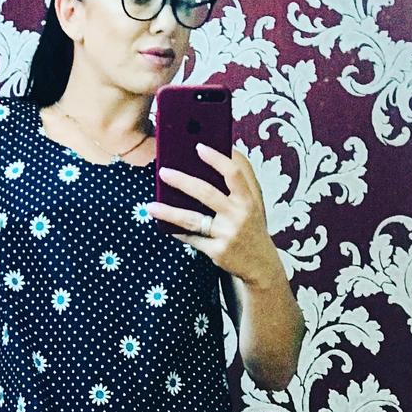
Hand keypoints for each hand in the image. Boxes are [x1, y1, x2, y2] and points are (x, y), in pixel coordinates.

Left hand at [147, 145, 276, 286]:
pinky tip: (163, 225)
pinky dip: (176, 232)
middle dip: (182, 181)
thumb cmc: (250, 227)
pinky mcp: (218, 252)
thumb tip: (208, 161)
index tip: (198, 147)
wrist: (261, 264)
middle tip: (163, 172)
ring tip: (150, 206)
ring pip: (193, 220)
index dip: (216, 159)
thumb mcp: (252, 205)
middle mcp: (239, 215)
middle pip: (207, 193)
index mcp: (248, 199)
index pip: (233, 173)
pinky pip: (191, 239)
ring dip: (169, 212)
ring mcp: (228, 234)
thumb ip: (237, 184)